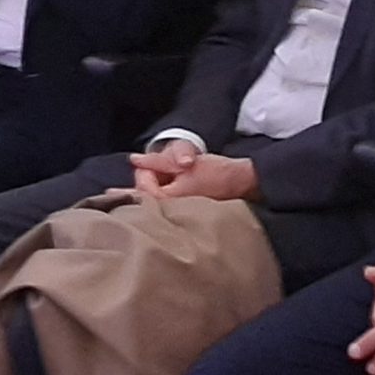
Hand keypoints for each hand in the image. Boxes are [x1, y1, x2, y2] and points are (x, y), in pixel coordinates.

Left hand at [129, 145, 258, 201]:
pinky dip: (163, 190)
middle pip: (143, 195)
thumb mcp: (184, 162)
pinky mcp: (182, 214)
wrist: (240, 182)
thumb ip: (157, 161)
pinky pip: (163, 203)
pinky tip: (172, 183)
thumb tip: (135, 160)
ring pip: (153, 199)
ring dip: (154, 184)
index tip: (154, 161)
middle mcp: (169, 212)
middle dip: (146, 179)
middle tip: (157, 167)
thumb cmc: (215, 172)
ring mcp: (176, 214)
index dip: (145, 170)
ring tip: (166, 173)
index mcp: (168, 200)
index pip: (142, 186)